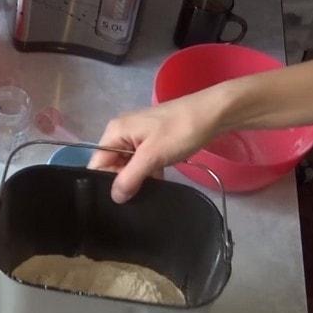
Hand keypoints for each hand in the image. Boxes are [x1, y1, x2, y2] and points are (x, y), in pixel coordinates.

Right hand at [88, 86, 230, 202]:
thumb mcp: (152, 156)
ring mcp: (138, 136)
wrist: (214, 113)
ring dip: (138, 178)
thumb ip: (129, 178)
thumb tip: (114, 197)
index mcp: (115, 131)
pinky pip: (142, 162)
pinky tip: (158, 181)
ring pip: (128, 165)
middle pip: (111, 164)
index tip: (120, 199)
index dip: (106, 182)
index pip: (97, 163)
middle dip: (123, 181)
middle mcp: (121, 132)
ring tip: (150, 190)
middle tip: (137, 197)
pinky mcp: (152, 141)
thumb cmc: (181, 131)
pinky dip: (148, 172)